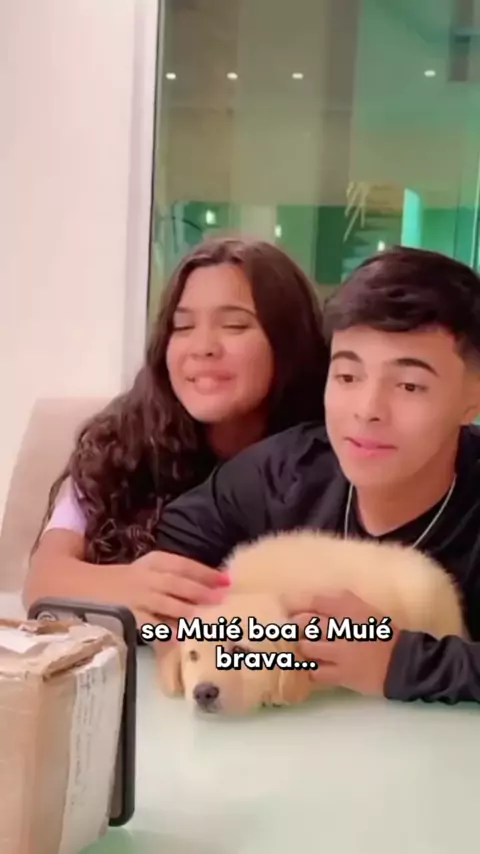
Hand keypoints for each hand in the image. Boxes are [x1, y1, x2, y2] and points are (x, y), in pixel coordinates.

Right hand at [114, 550, 229, 631]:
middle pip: (178, 583)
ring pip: (167, 604)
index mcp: (154, 562)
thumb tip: (213, 583)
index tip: (228, 581)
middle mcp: (146, 577)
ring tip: (210, 618)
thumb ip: (174, 574)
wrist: (79, 585)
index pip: (183, 565)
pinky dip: (165, 631)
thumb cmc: (124, 580)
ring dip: (189, 611)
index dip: (206, 572)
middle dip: (203, 592)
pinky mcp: (127, 617)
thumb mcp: (147, 568)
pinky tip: (181, 638)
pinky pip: (149, 625)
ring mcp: (136, 598)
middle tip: (224, 600)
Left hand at [287, 591, 399, 695]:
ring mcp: (340, 653)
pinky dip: (312, 670)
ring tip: (306, 649)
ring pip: (306, 647)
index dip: (297, 604)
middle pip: (304, 623)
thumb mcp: (366, 610)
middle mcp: (341, 627)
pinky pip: (315, 672)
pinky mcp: (341, 675)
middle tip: (291, 629)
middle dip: (295, 626)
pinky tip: (316, 668)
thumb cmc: (383, 634)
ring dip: (304, 648)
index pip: (314, 601)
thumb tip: (316, 599)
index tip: (288, 606)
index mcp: (349, 608)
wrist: (403, 662)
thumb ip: (343, 602)